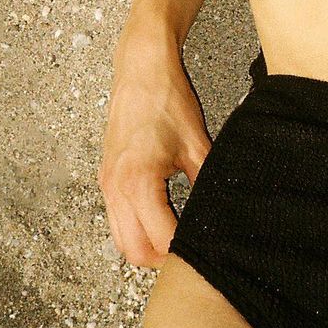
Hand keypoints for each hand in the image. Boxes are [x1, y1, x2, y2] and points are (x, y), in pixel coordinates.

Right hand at [97, 25, 211, 268]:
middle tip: (190, 251)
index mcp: (139, 182)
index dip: (183, 251)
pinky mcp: (106, 177)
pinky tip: (160, 217)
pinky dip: (135, 227)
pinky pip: (116, 218)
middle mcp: (116, 188)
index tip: (203, 250)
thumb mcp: (197, 144)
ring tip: (176, 236)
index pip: (160, 239)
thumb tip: (220, 211)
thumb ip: (207, 182)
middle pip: (133, 251)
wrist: (141, 69)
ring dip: (145, 245)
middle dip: (161, 257)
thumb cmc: (166, 99)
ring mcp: (107, 183)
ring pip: (120, 238)